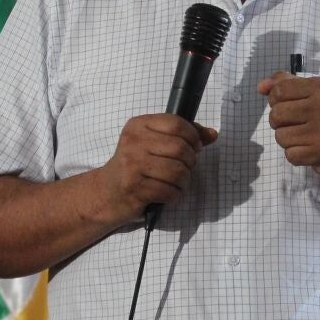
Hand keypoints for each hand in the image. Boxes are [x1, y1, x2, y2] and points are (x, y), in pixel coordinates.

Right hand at [96, 114, 217, 222]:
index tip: (194, 147)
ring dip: (183, 181)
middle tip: (183, 169)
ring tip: (175, 183)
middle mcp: (133, 142)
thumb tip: (212, 134)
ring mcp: (132, 165)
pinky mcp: (134, 188)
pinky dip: (174, 195)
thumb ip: (184, 136)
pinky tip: (166, 194)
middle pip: (180, 148)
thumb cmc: (135, 167)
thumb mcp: (154, 144)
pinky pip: (170, 191)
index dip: (192, 137)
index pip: (176, 123)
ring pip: (178, 171)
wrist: (106, 193)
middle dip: (189, 162)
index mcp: (138, 125)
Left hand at [257, 71, 319, 196]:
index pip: (278, 91)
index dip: (276, 102)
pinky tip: (310, 151)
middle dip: (280, 123)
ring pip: (280, 137)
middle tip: (298, 126)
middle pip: (275, 115)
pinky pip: (290, 155)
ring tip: (307, 138)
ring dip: (288, 141)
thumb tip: (260, 87)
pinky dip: (296, 156)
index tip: (289, 107)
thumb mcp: (315, 93)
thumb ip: (286, 84)